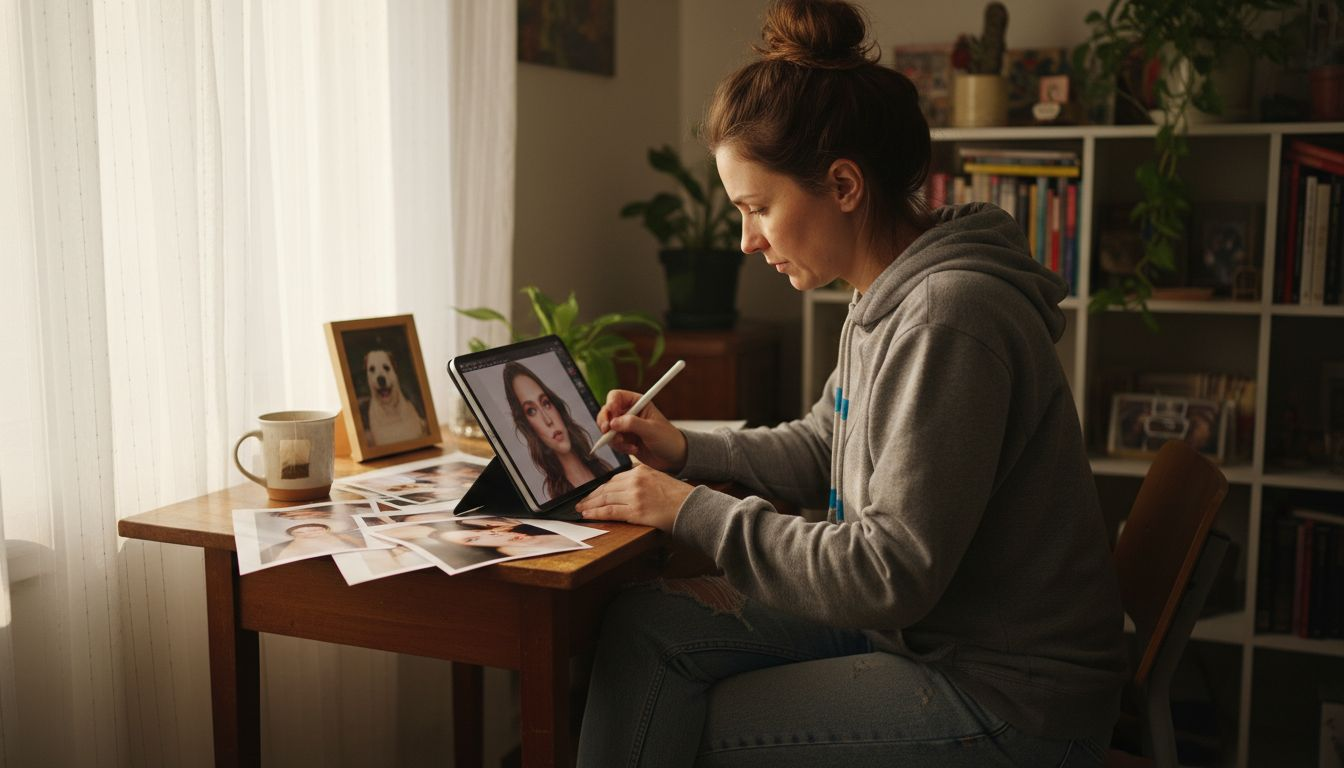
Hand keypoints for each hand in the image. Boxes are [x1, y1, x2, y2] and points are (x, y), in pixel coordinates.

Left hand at [575, 464, 692, 532]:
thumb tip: (623, 490)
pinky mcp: (636, 510)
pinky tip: (588, 515)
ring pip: (605, 499)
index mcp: (641, 470)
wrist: (692, 507)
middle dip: (592, 496)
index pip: (614, 479)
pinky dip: (596, 513)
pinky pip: (610, 511)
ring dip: (590, 505)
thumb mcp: (658, 479)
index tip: (593, 493)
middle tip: (581, 502)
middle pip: (607, 488)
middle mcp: (636, 480)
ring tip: (581, 509)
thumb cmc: (678, 497)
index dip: (601, 488)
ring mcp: (635, 495)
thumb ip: (641, 481)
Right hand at [597, 389, 687, 472]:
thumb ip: (632, 424)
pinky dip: (620, 447)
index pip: (616, 396)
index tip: (611, 415)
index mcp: (638, 402)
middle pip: (607, 411)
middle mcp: (629, 412)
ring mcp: (625, 427)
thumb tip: (613, 423)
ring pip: (607, 429)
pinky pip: (612, 442)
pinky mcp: (624, 440)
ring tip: (629, 445)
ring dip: (614, 438)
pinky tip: (633, 449)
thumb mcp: (652, 430)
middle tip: (607, 431)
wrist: (674, 458)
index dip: (611, 404)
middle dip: (605, 422)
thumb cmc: (668, 439)